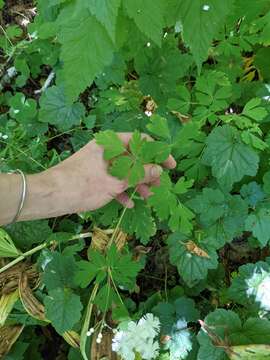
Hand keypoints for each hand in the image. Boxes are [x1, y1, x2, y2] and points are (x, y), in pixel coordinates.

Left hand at [51, 133, 175, 212]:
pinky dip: (121, 190)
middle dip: (148, 171)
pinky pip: (112, 180)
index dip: (158, 153)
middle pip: (133, 157)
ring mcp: (99, 164)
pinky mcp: (94, 176)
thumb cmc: (84, 184)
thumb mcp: (116, 181)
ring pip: (124, 171)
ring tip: (148, 196)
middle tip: (159, 184)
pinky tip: (129, 203)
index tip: (170, 165)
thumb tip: (159, 170)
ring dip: (136, 183)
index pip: (141, 142)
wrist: (52, 196)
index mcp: (111, 143)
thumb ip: (140, 174)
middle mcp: (106, 150)